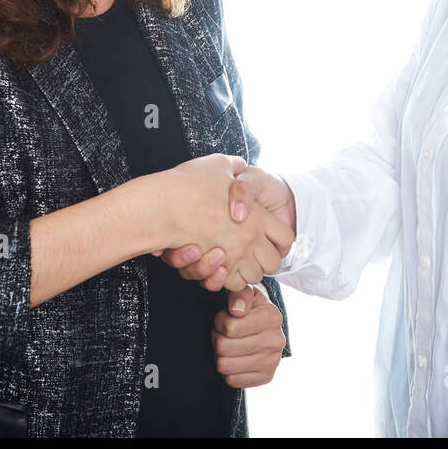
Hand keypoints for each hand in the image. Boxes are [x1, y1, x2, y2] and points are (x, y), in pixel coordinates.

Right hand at [157, 166, 296, 290]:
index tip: (271, 238)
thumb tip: (240, 166)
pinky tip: (220, 267)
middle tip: (254, 251)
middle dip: (265, 260)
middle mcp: (248, 238)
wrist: (161, 204)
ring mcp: (233, 255)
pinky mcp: (215, 269)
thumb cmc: (190, 184)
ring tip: (235, 258)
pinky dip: (227, 280)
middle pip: (272, 263)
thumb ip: (235, 166)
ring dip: (247, 271)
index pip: (286, 239)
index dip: (281, 241)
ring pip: (253, 276)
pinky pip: (231, 284)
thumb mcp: (218, 164)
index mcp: (257, 216)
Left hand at [212, 285, 286, 387]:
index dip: (220, 322)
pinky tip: (235, 360)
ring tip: (228, 347)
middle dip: (217, 339)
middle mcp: (275, 340)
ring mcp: (272, 361)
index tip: (224, 319)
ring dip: (220, 356)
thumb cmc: (252, 310)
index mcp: (271, 316)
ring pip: (224, 365)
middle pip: (224, 347)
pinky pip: (232, 381)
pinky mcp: (267, 377)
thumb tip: (236, 310)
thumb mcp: (247, 294)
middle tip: (223, 334)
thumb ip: (240, 294)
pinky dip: (228, 371)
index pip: (230, 327)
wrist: (267, 328)